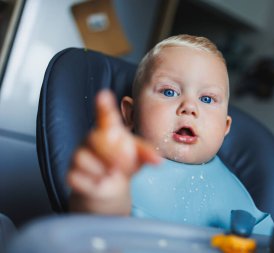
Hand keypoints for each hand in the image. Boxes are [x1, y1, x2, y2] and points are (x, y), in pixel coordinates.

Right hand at [67, 90, 160, 214]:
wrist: (110, 186)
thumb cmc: (124, 163)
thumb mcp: (138, 156)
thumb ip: (147, 154)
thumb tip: (158, 160)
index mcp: (109, 130)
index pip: (105, 115)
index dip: (104, 105)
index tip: (103, 94)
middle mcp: (91, 138)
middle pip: (97, 140)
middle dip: (114, 155)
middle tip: (124, 167)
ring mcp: (79, 154)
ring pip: (86, 161)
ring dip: (105, 172)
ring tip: (113, 174)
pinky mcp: (71, 172)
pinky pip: (80, 177)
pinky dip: (94, 184)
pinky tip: (100, 182)